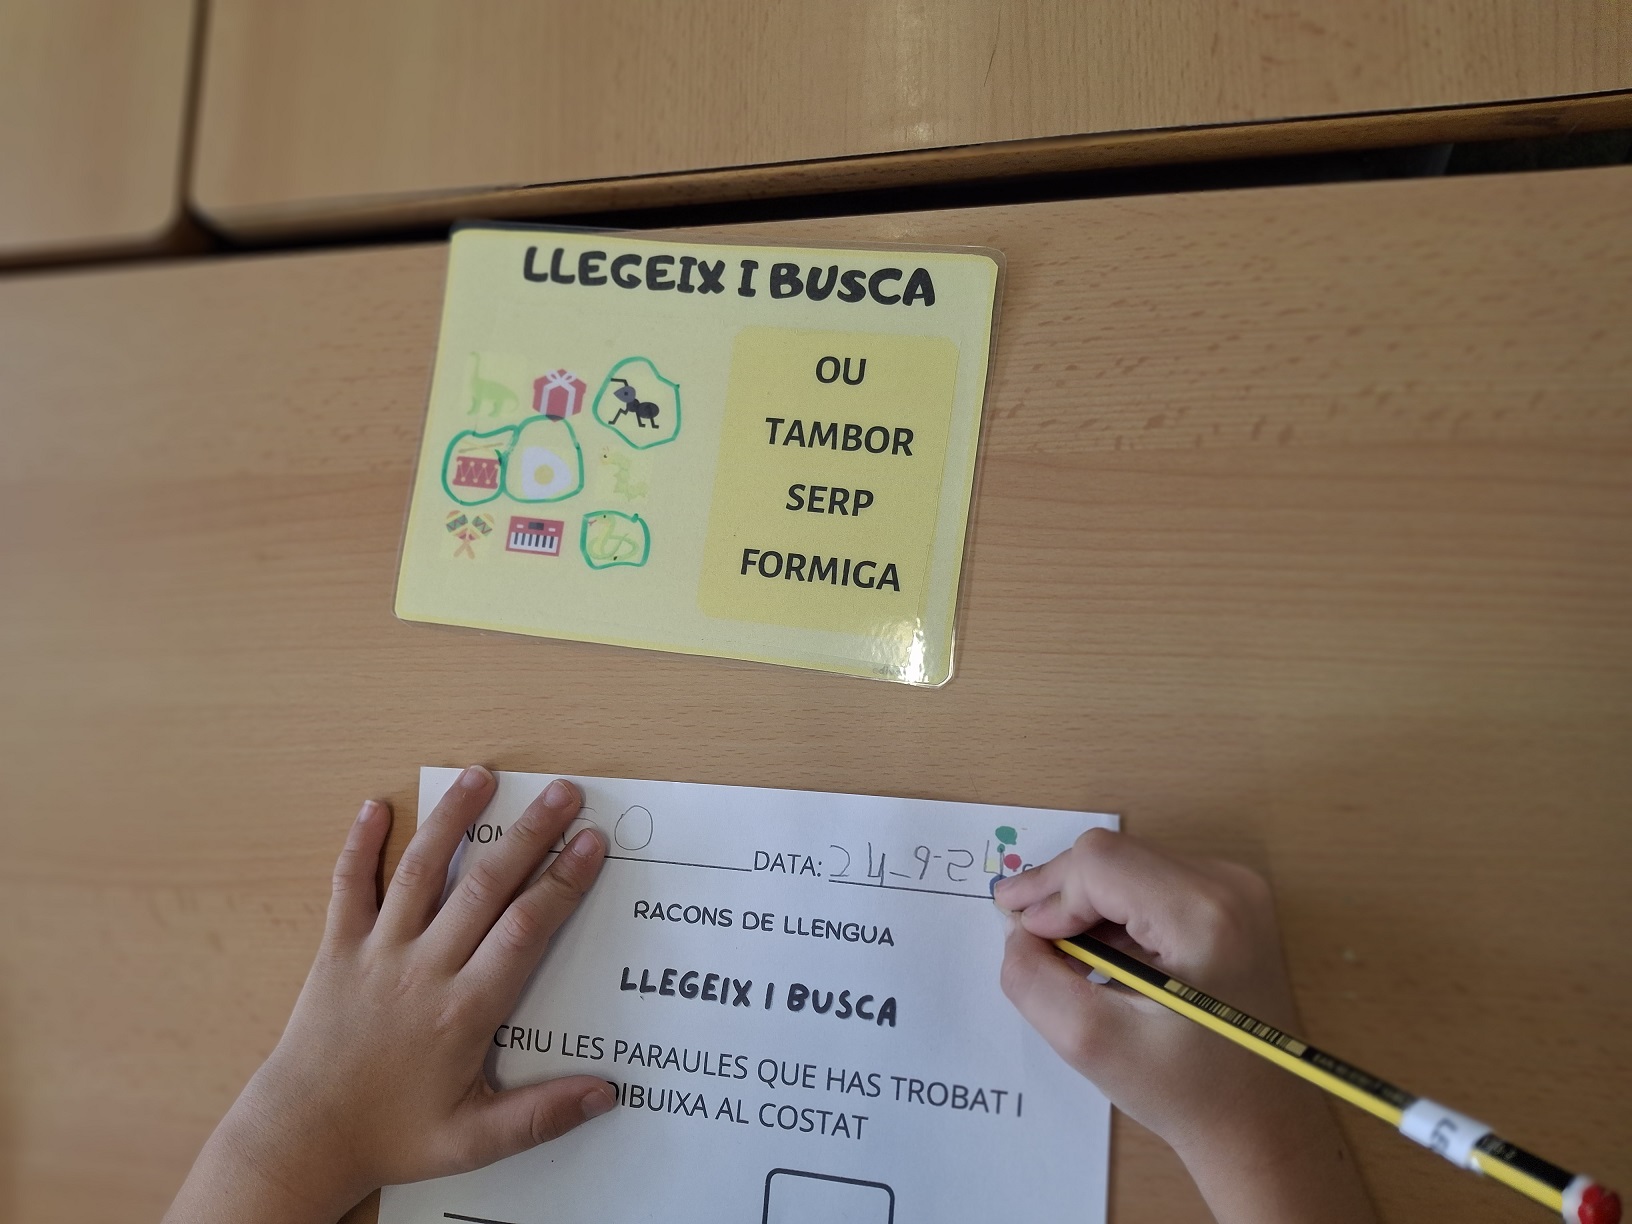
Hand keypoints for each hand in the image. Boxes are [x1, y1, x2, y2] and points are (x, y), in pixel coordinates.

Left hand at [165, 767, 615, 1223]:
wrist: (301, 1138)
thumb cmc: (390, 1136)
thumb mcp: (473, 1141)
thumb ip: (541, 1116)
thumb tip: (606, 1092)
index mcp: (464, 1010)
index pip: (525, 930)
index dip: (563, 882)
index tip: (592, 843)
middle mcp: (424, 969)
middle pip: (485, 887)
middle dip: (529, 835)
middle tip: (564, 793)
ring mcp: (378, 953)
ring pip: (421, 872)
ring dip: (453, 820)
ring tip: (482, 776)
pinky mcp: (337, 950)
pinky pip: (349, 888)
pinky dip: (359, 846)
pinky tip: (375, 806)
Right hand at [995, 829, 1374, 1223]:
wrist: (1264, 1127)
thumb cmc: (1188, 1093)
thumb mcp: (1092, 1044)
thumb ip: (1034, 981)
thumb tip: (1019, 933)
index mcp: (1203, 914)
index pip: (1098, 863)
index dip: (1048, 894)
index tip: (1022, 937)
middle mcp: (1228, 885)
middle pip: (1113, 857)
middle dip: (1060, 896)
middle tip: (1027, 941)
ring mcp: (1236, 891)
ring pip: (1128, 866)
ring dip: (1085, 906)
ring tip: (1065, 959)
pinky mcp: (1233, 905)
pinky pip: (1151, 884)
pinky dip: (1114, 914)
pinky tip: (1101, 958)